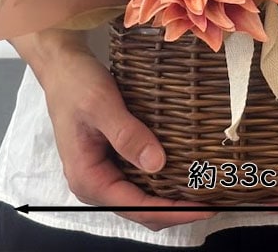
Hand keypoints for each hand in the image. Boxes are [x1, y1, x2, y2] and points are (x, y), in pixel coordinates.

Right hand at [38, 36, 215, 230]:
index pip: (137, 207)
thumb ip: (127, 135)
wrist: (63, 66)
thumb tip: (157, 164)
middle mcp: (95, 182)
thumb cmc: (77, 84)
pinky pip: (141, 177)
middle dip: (177, 209)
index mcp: (88, 178)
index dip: (173, 211)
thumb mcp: (102, 105)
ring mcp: (104, 170)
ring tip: (205, 187)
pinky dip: (163, 178)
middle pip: (142, 209)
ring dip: (172, 196)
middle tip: (214, 201)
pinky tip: (185, 167)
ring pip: (143, 195)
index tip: (204, 208)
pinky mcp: (112, 157)